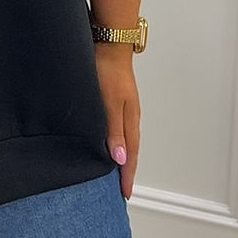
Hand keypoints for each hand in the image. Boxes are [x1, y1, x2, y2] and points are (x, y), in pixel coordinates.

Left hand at [93, 46, 140, 199]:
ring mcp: (123, 108)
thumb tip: (119, 158)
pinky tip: (106, 144)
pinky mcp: (115, 101)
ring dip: (121, 158)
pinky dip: (115, 142)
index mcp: (130, 120)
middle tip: (121, 189)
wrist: (108, 43)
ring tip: (114, 173)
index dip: (127, 175)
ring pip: (124, 140)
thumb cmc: (108, 70)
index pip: (130, 155)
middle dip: (126, 171)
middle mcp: (129, 117)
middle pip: (130, 150)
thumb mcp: (109, 104)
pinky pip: (117, 129)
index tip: (125, 194)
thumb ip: (113, 131)